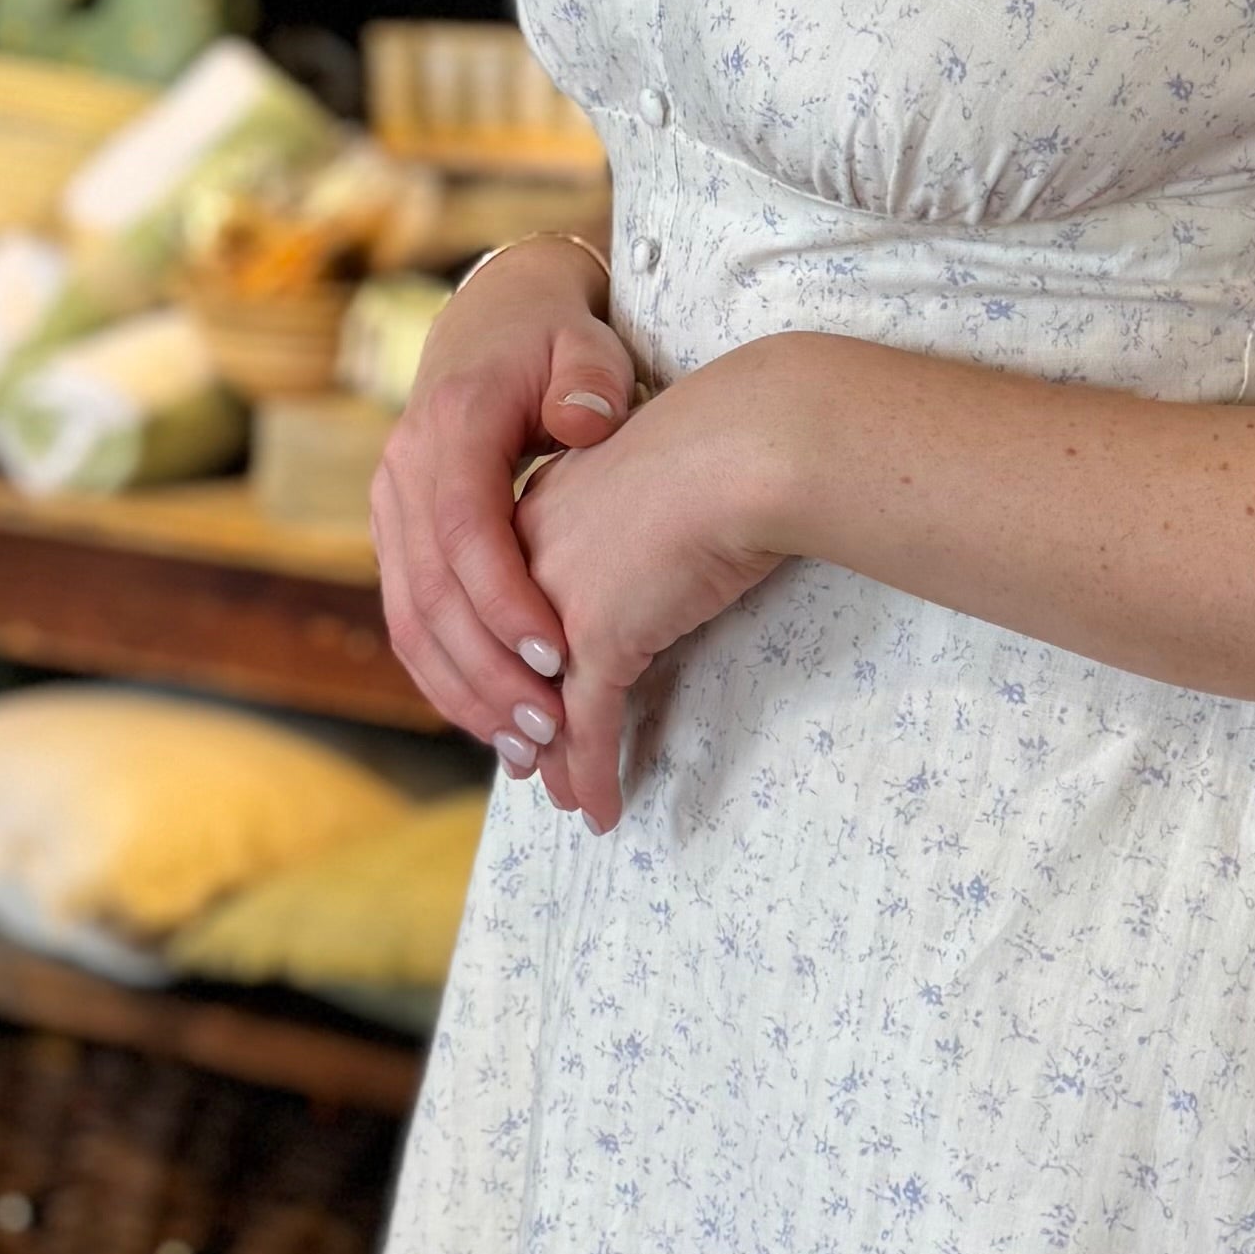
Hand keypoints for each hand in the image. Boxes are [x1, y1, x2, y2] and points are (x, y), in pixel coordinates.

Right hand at [371, 239, 637, 775]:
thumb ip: (591, 379)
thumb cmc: (556, 340)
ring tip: (526, 748)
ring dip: (464, 691)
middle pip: (430, 592)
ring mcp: (390, 506)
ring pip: (409, 619)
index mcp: (451, 423)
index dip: (506, 600)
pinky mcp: (396, 537)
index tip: (561, 657)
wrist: (493, 320)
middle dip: (488, 670)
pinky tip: (492, 722)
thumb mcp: (586, 343)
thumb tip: (584, 421)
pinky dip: (446, 677)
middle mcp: (403, 469)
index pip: (466, 529)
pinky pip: (409, 620)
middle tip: (550, 728)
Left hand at [510, 348, 801, 827]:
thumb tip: (654, 537)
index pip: (504, 600)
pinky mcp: (597, 638)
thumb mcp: (659, 476)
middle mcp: (529, 557)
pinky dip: (594, 775)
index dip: (509, 654)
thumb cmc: (731, 444)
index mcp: (539, 509)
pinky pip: (587, 728)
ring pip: (539, 703)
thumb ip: (634, 512)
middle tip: (529, 762)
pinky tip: (602, 810)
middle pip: (504, 658)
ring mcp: (554, 601)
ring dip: (555, 761)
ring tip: (566, 799)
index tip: (525, 688)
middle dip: (516, 720)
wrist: (750, 443)